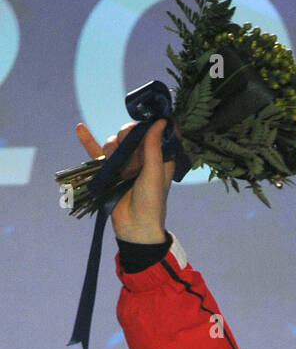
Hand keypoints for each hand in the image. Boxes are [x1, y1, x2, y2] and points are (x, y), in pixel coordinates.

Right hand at [74, 119, 174, 242]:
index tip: (145, 120)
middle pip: (130, 134)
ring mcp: (125, 165)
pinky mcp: (109, 171)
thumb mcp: (154, 173)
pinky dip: (88, 141)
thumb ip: (154, 147)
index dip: (149, 124)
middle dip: (125, 134)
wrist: (135, 228)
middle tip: (124, 142)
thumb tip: (161, 121)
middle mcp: (142, 159)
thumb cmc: (151, 203)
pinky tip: (80, 128)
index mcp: (158, 159)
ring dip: (111, 146)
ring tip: (113, 159)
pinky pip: (97, 152)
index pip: (154, 133)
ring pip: (114, 143)